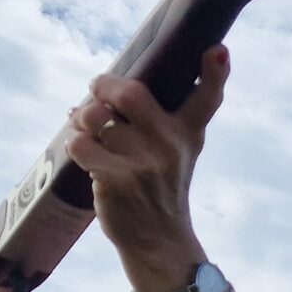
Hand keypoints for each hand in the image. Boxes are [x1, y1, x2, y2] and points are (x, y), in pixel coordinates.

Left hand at [66, 47, 225, 291]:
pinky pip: (80, 144)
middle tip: (97, 91)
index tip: (217, 50)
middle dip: (104, 86)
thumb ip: (157, 119)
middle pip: (132, 93)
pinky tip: (82, 151)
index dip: (214, 73)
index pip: (208, 98)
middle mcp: (171, 146)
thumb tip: (101, 86)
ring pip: (96, 117)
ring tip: (86, 127)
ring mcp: (145, 164)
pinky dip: (74, 144)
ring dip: (83, 118)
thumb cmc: (160, 189)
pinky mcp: (118, 180)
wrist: (158, 242)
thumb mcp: (177, 153)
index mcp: (189, 134)